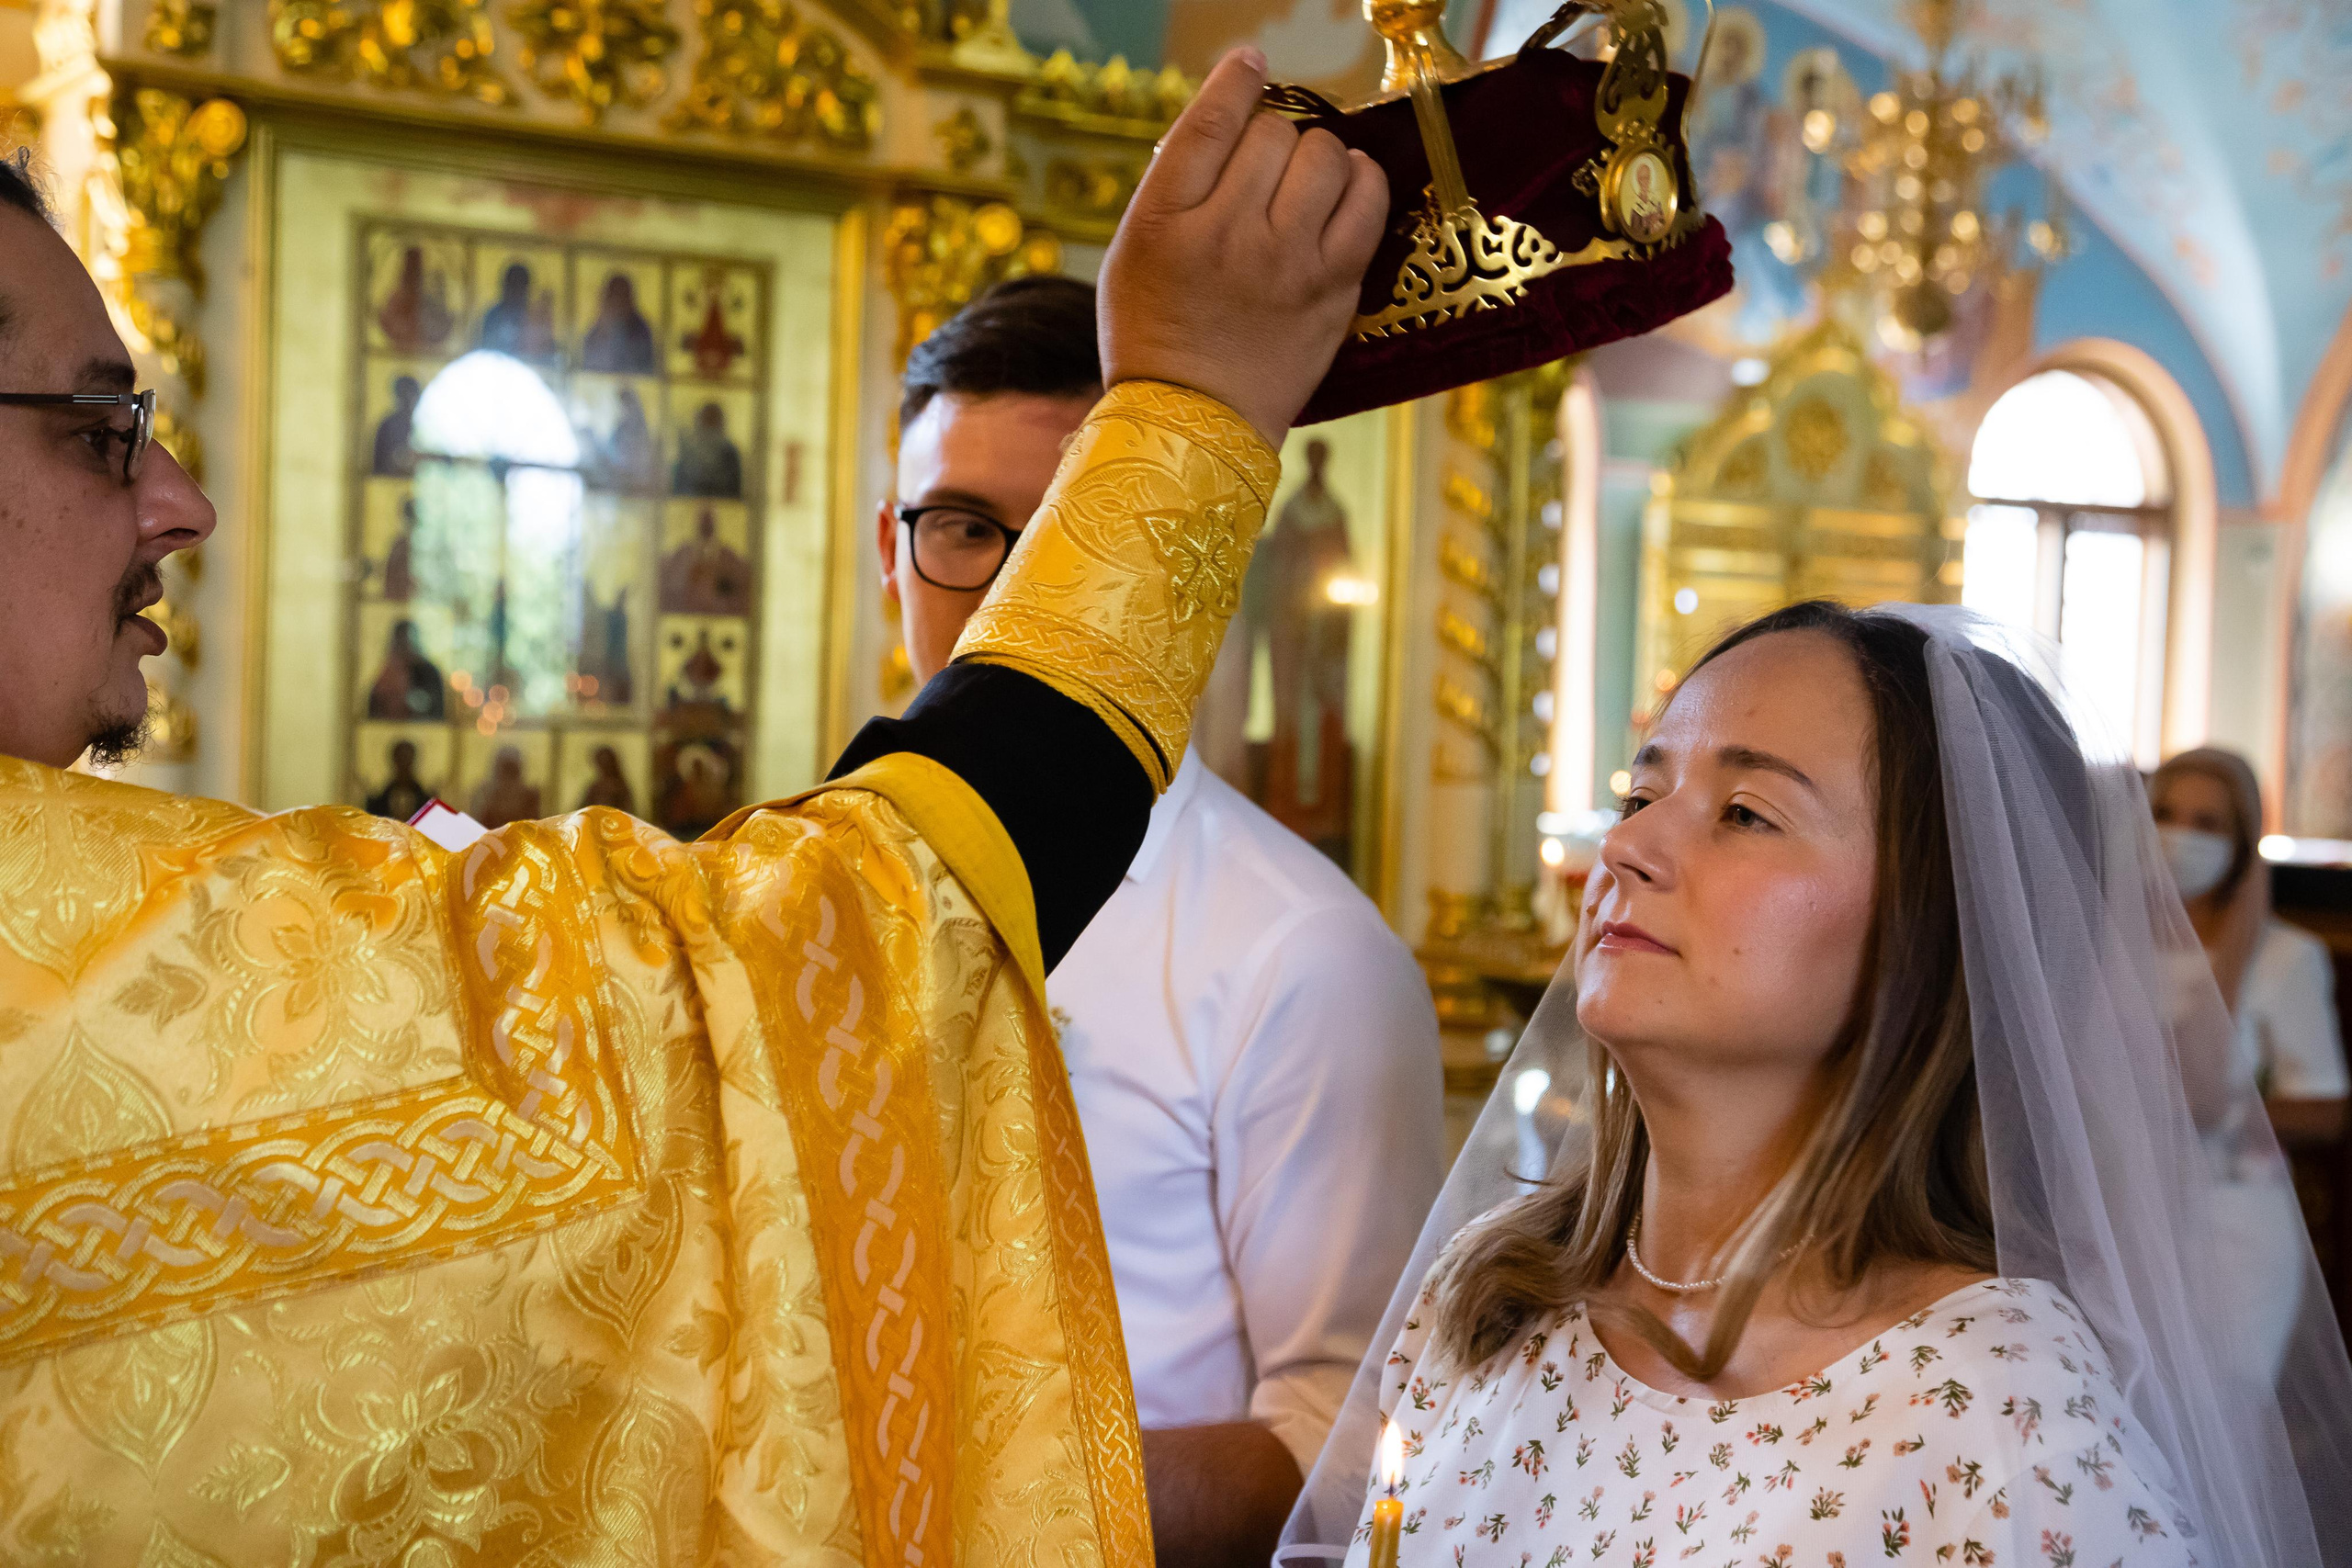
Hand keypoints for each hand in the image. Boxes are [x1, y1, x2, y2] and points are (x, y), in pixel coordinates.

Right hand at [1099, 47, 1388, 445]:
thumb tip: (1229, 121)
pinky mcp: (1333, 287)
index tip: (1252, 65)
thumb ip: (1175, 186)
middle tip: (1263, 170)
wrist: (1195, 421)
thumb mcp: (1133, 253)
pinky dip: (1362, 181)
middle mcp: (1227, 234)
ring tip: (1305, 180)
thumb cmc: (1155, 334)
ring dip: (1318, 156)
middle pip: (1272, 134)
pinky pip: (1367, 200)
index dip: (1238, 81)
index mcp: (1165, 221)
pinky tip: (1346, 189)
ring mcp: (1286, 261)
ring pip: (1324, 156)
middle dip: (1270, 140)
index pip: (1211, 122)